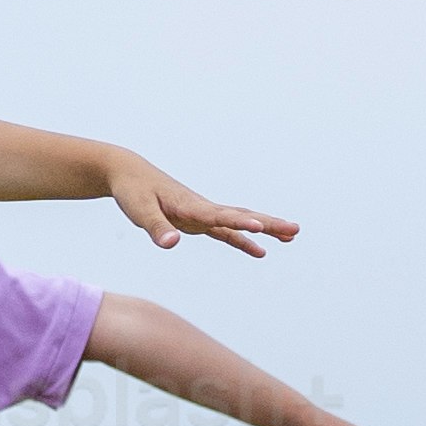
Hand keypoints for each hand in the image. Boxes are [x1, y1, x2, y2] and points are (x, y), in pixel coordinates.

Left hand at [97, 150, 298, 258]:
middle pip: (241, 216)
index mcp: (190, 206)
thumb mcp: (139, 211)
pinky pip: (226, 232)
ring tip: (291, 236)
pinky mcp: (198, 220)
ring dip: (264, 228)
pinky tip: (260, 251)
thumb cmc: (133, 192)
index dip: (239, 222)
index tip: (260, 226)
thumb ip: (156, 229)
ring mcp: (203, 213)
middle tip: (295, 230)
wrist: (130, 174)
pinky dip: (243, 241)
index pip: (219, 216)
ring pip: (240, 221)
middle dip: (268, 224)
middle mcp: (202, 208)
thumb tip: (171, 244)